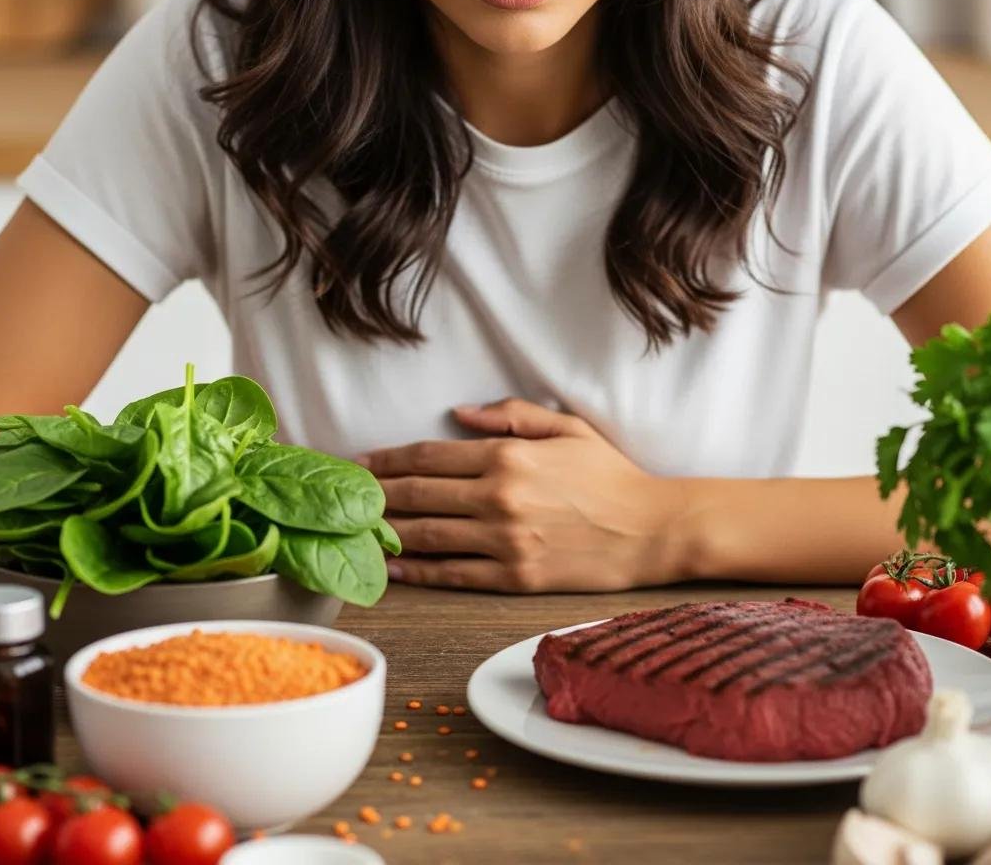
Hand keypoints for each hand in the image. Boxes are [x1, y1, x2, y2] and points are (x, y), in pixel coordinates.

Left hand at [357, 397, 683, 592]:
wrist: (651, 530)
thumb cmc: (609, 475)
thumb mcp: (566, 428)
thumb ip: (510, 414)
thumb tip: (459, 412)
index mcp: (508, 456)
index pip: (427, 456)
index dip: (385, 459)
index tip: (357, 462)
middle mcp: (498, 497)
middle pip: (416, 494)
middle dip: (372, 493)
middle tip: (339, 495)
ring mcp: (504, 541)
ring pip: (426, 535)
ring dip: (384, 531)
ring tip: (352, 528)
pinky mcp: (513, 577)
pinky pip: (452, 574)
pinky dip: (417, 570)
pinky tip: (392, 565)